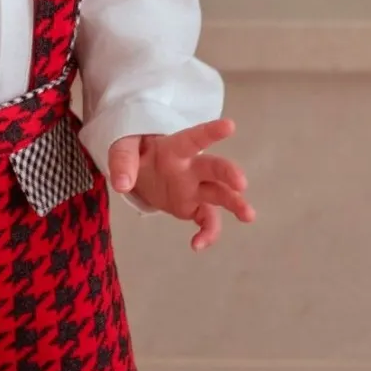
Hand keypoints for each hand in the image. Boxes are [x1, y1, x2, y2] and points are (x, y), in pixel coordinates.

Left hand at [107, 118, 254, 252]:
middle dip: (229, 174)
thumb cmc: (136, 151)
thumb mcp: (122, 149)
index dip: (210, 132)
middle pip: (214, 168)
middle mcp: (191, 167)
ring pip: (220, 194)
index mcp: (175, 148)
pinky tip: (198, 245)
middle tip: (241, 183)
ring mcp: (195, 188)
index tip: (230, 125)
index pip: (193, 138)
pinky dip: (207, 233)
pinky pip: (207, 220)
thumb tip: (122, 184)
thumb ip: (123, 162)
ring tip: (248, 216)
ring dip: (235, 204)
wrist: (140, 167)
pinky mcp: (193, 206)